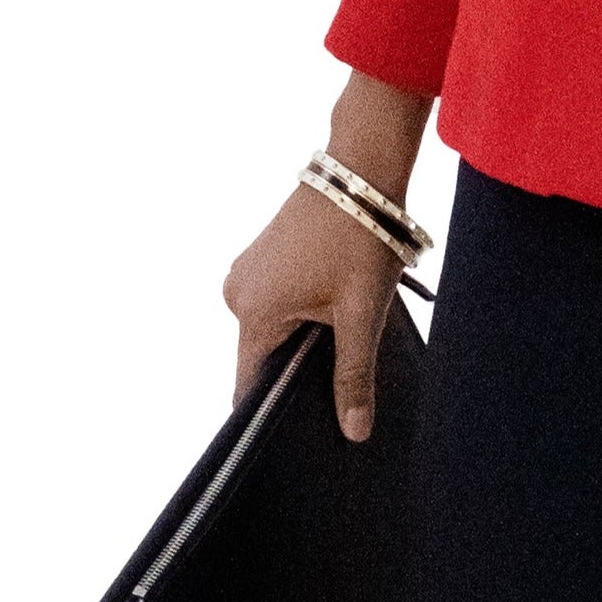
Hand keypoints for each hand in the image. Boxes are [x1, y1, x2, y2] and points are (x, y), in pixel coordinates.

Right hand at [221, 77, 431, 439]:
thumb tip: (354, 432)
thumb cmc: (361, 236)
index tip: (301, 430)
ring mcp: (247, 271)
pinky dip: (303, 311)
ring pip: (274, 327)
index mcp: (253, 311)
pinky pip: (277, 301)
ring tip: (343, 328)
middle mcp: (238, 292)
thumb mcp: (363, 313)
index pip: (249, 385)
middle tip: (343, 372)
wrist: (362, 169)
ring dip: (305, 335)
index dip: (275, 412)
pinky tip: (335, 304)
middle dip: (299, 368)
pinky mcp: (262, 257)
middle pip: (264, 356)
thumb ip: (354, 375)